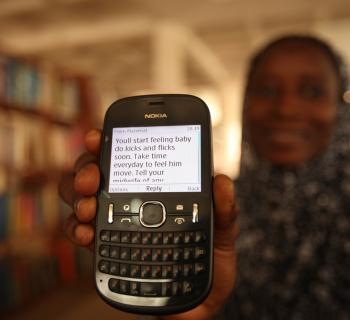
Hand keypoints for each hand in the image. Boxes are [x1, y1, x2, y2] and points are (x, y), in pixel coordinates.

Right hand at [59, 129, 238, 319]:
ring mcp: (116, 221)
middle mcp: (132, 198)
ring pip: (81, 197)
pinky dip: (76, 228)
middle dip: (86, 168)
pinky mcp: (107, 246)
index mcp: (157, 186)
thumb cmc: (209, 259)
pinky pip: (81, 231)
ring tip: (88, 206)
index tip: (97, 138)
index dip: (109, 141)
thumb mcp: (223, 230)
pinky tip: (86, 232)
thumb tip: (221, 181)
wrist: (198, 300)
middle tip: (92, 180)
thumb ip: (224, 208)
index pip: (130, 154)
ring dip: (76, 196)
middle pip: (97, 171)